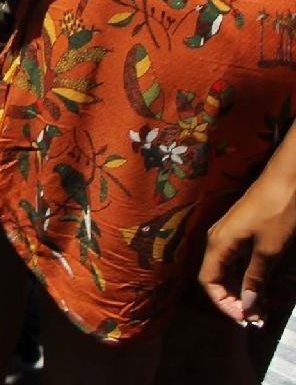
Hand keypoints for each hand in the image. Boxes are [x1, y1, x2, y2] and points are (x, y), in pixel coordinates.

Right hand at [201, 167, 295, 325]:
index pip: (208, 281)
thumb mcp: (269, 249)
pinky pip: (242, 260)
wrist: (289, 178)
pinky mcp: (244, 231)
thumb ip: (255, 278)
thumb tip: (247, 305)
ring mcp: (231, 234)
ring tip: (269, 304)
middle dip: (238, 299)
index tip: (247, 318)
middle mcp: (218, 240)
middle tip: (261, 317)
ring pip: (232, 270)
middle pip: (219, 277)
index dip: (224, 303)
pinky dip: (253, 275)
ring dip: (248, 289)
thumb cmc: (276, 212)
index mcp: (218, 244)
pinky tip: (270, 284)